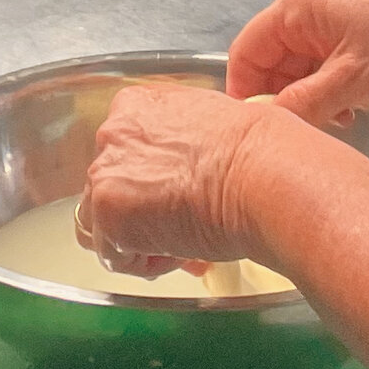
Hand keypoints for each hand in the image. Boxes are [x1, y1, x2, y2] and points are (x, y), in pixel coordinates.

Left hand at [78, 81, 271, 275]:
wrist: (265, 177)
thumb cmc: (259, 152)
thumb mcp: (215, 123)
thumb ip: (185, 142)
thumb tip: (193, 167)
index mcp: (137, 105)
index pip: (125, 153)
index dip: (153, 184)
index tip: (178, 198)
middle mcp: (113, 133)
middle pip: (111, 186)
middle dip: (144, 214)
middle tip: (183, 228)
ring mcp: (106, 173)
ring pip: (104, 222)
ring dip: (138, 239)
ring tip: (182, 245)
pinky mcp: (109, 214)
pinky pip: (115, 255)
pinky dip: (144, 263)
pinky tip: (179, 254)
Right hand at [228, 0, 368, 126]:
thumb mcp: (353, 80)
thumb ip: (302, 103)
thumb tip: (265, 125)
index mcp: (298, 6)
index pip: (246, 50)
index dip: (245, 91)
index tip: (254, 130)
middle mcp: (309, 9)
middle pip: (271, 61)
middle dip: (282, 98)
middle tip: (304, 131)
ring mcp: (334, 23)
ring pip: (299, 69)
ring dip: (309, 100)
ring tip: (336, 123)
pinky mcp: (357, 39)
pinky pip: (325, 69)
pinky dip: (330, 94)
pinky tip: (350, 114)